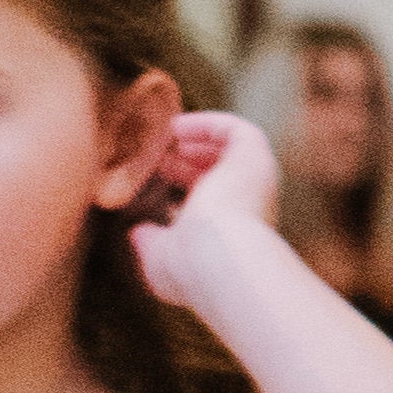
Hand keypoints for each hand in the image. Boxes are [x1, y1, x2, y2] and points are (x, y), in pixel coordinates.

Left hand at [127, 105, 286, 303]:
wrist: (220, 260)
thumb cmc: (191, 268)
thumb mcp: (161, 258)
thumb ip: (151, 241)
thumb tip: (137, 230)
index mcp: (233, 231)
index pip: (213, 199)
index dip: (183, 181)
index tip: (157, 173)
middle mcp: (249, 205)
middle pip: (222, 172)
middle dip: (189, 160)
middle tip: (158, 153)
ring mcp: (255, 179)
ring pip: (232, 149)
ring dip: (199, 139)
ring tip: (167, 134)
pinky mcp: (254, 155)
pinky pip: (234, 129)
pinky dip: (206, 123)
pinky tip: (177, 127)